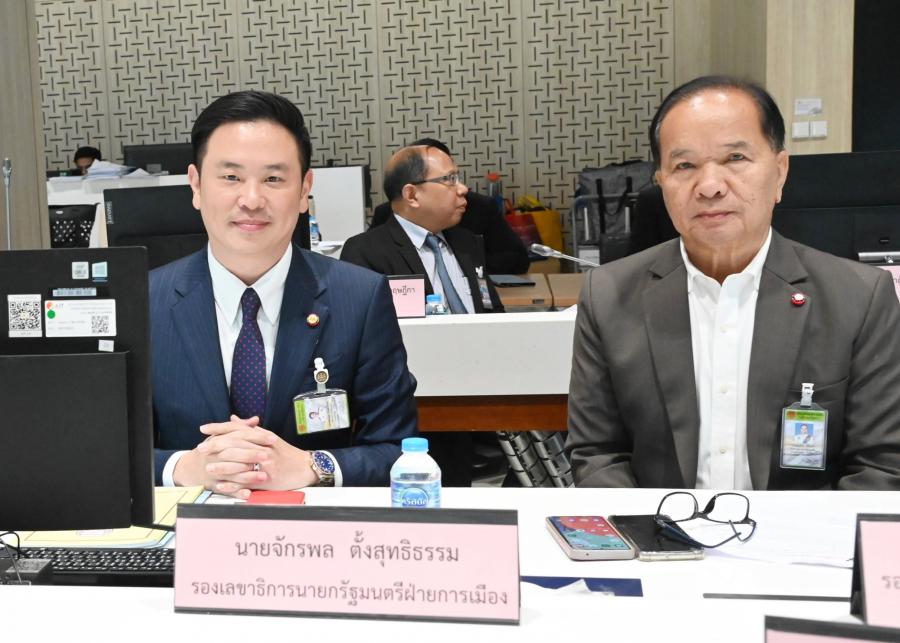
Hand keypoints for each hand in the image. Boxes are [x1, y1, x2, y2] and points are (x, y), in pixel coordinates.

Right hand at [173, 415, 272, 497]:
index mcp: (219, 441)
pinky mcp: (213, 486)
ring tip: (263, 476)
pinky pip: (226, 490)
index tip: (273, 438)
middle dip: (251, 455)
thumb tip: (255, 420)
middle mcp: (214, 456)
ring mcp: (213, 472)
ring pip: (232, 474)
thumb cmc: (212, 450)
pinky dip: (237, 493)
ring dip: (248, 476)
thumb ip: (240, 428)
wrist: (191, 468)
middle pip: (234, 454)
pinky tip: (248, 494)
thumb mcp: (223, 436)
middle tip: (268, 456)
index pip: (240, 436)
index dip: (257, 437)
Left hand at [174, 415, 318, 497]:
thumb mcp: (269, 437)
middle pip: (236, 444)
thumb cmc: (286, 453)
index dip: (219, 428)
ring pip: (240, 463)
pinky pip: (246, 482)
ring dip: (222, 466)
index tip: (203, 429)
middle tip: (201, 448)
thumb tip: (233, 419)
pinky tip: (221, 485)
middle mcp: (263, 447)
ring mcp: (265, 464)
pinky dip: (233, 485)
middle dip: (216, 446)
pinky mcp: (267, 479)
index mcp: (262, 436)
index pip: (237, 429)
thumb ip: (250, 430)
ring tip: (208, 468)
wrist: (304, 467)